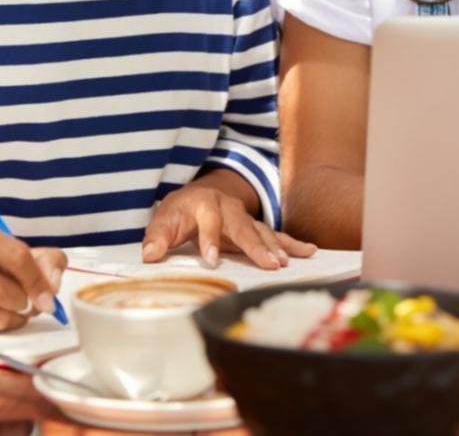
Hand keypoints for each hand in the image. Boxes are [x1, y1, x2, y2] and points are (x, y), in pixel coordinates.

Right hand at [0, 218, 65, 332]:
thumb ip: (44, 259)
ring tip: (12, 308)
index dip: (39, 281)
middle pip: (7, 292)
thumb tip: (53, 285)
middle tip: (30, 303)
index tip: (49, 297)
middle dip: (27, 303)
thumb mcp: (10, 246)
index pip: (17, 256)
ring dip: (13, 318)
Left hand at [141, 184, 316, 269]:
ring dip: (275, 247)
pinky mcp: (255, 227)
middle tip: (268, 264)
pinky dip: (292, 244)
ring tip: (284, 264)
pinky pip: (276, 235)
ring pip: (262, 231)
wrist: (199, 193)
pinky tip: (309, 251)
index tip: (211, 260)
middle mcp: (229, 209)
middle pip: (244, 227)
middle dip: (256, 246)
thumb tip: (149, 256)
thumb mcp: (164, 219)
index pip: (209, 222)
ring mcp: (245, 217)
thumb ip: (157, 237)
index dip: (210, 240)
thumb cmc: (180, 211)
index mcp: (205, 204)